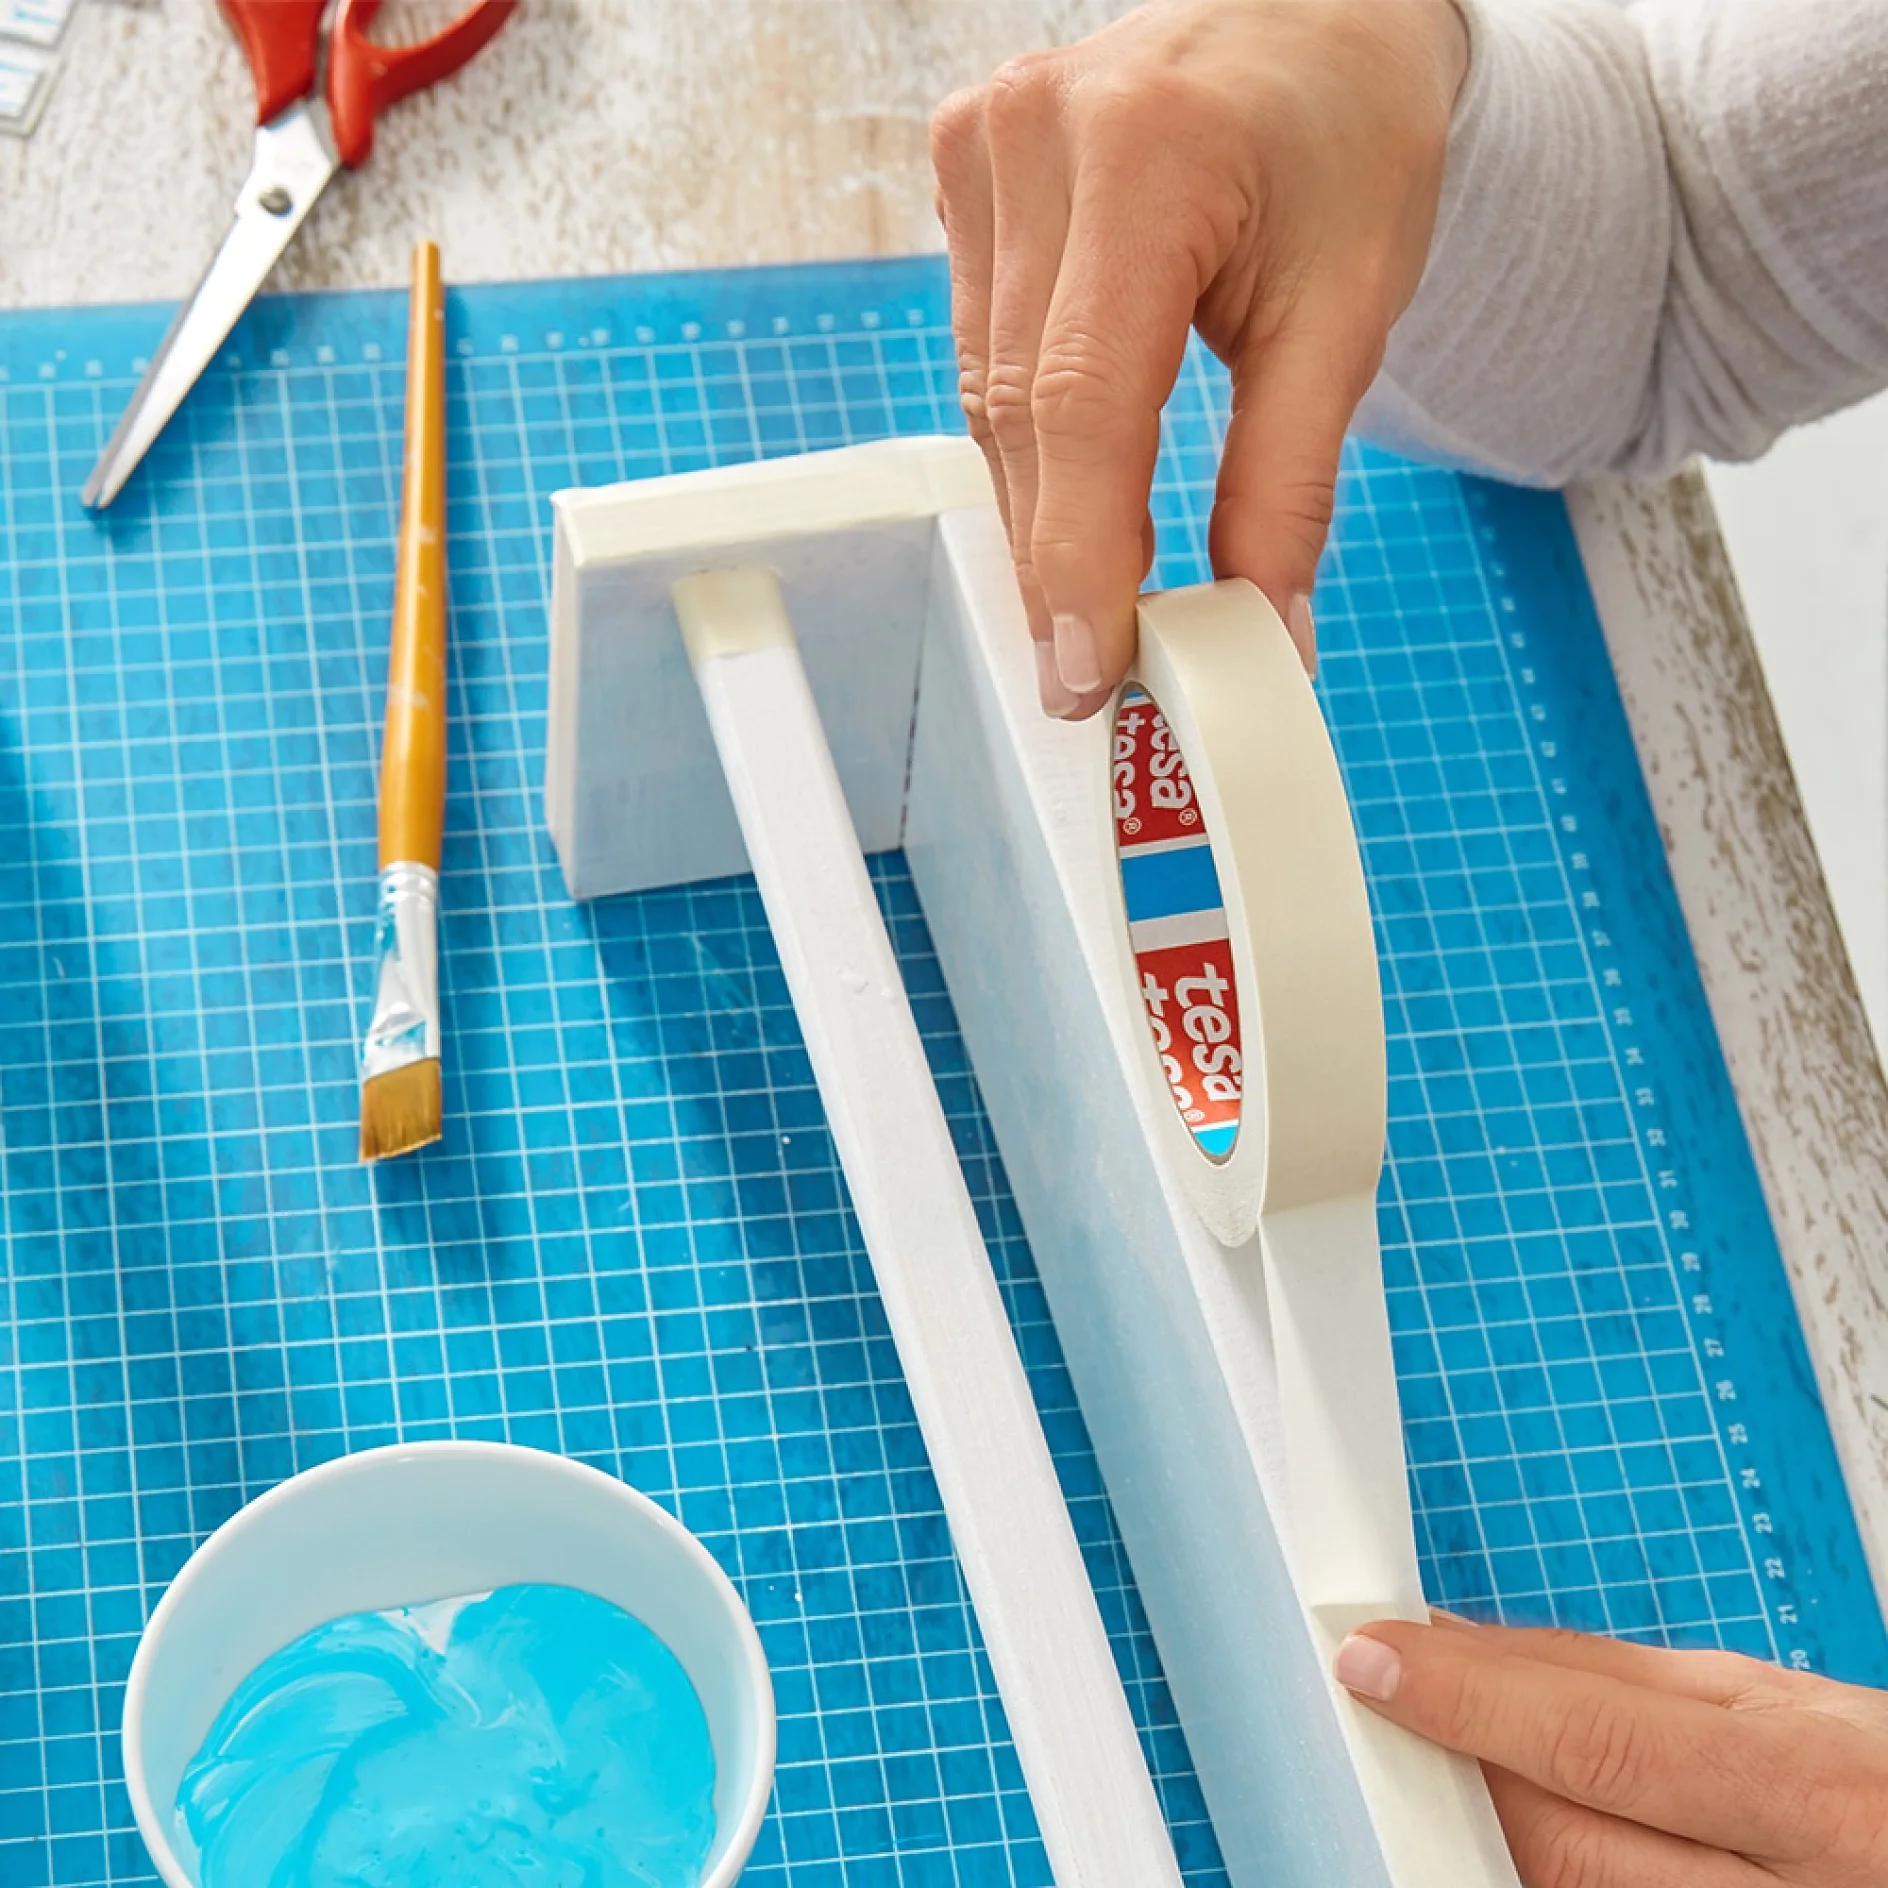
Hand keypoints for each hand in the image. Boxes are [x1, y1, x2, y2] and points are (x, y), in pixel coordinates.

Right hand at [931, 0, 1468, 716]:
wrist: (1315, 16)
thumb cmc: (1349, 135)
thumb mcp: (1350, 310)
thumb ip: (1289, 479)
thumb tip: (1260, 626)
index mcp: (1147, 153)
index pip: (1083, 403)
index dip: (1076, 555)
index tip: (1087, 667)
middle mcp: (1038, 139)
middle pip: (1025, 414)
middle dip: (1058, 559)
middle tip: (1094, 670)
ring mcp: (985, 147)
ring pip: (989, 395)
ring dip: (1040, 510)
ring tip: (1092, 600)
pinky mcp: (963, 171)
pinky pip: (980, 349)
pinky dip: (1028, 440)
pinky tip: (1070, 492)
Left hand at [1337, 1615, 1887, 1883]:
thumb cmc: (1866, 1788)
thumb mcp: (1773, 1704)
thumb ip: (1616, 1678)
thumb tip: (1469, 1645)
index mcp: (1809, 1788)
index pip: (1593, 1738)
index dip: (1467, 1696)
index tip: (1378, 1659)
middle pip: (1562, 1837)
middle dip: (1471, 1761)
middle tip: (1407, 1705)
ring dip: (1498, 1825)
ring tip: (1471, 1764)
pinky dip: (1543, 1872)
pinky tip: (1526, 1829)